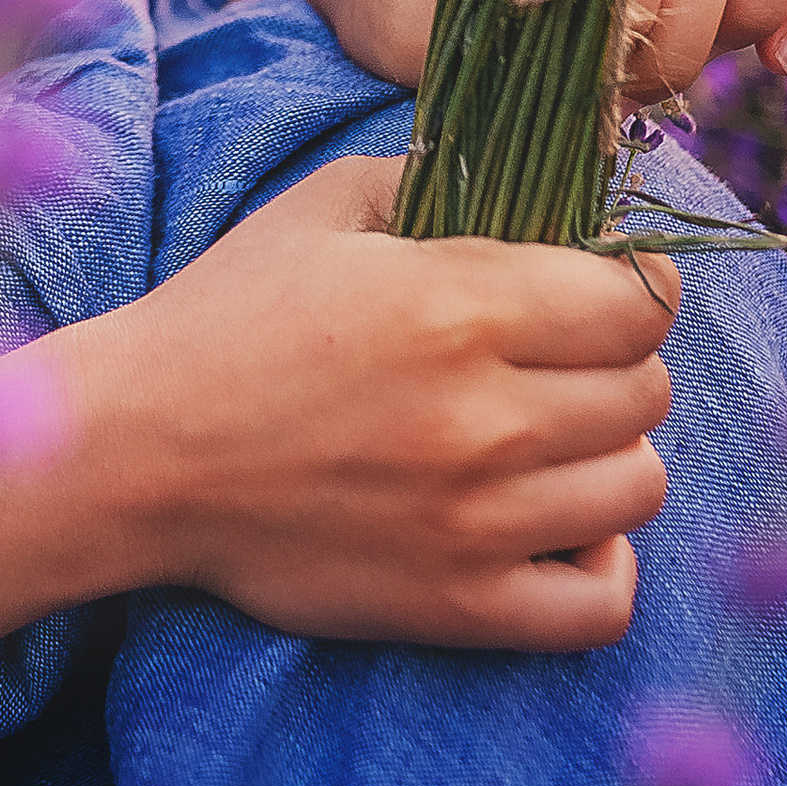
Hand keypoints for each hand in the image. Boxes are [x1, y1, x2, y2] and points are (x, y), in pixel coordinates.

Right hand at [66, 155, 674, 646]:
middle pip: (646, 391)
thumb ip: (435, 181)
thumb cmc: (227, 315)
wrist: (140, 450)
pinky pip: (603, 603)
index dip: (632, 284)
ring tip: (555, 434)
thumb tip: (540, 189)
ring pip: (639, 486)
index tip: (601, 285)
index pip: (634, 303)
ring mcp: (476, 519)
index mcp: (452, 303)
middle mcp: (481, 414)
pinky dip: (603, 561)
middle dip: (618, 361)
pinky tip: (557, 521)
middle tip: (563, 354)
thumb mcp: (321, 207)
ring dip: (611, 452)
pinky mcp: (459, 604)